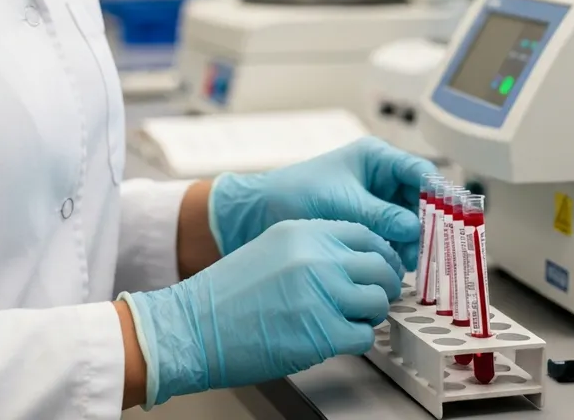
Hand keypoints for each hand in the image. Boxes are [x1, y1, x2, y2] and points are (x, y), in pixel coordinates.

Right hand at [123, 220, 402, 406]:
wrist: (192, 328)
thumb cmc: (225, 296)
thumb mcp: (272, 249)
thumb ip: (313, 248)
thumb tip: (355, 261)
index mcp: (304, 233)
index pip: (367, 236)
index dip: (380, 256)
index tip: (379, 270)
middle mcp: (316, 257)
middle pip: (380, 267)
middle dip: (381, 287)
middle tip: (372, 299)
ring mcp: (321, 294)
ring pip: (377, 302)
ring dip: (369, 315)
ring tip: (350, 320)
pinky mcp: (322, 332)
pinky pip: (364, 335)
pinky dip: (356, 340)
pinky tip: (336, 339)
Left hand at [209, 137, 435, 271]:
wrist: (259, 213)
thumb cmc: (295, 194)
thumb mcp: (342, 204)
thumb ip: (380, 216)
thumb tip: (414, 228)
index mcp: (375, 158)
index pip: (419, 171)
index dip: (439, 193)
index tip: (455, 214)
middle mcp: (380, 177)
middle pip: (419, 199)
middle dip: (427, 224)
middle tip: (433, 248)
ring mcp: (374, 200)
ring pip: (408, 220)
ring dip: (413, 241)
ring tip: (411, 262)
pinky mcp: (367, 223)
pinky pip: (392, 234)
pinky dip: (398, 248)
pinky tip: (398, 265)